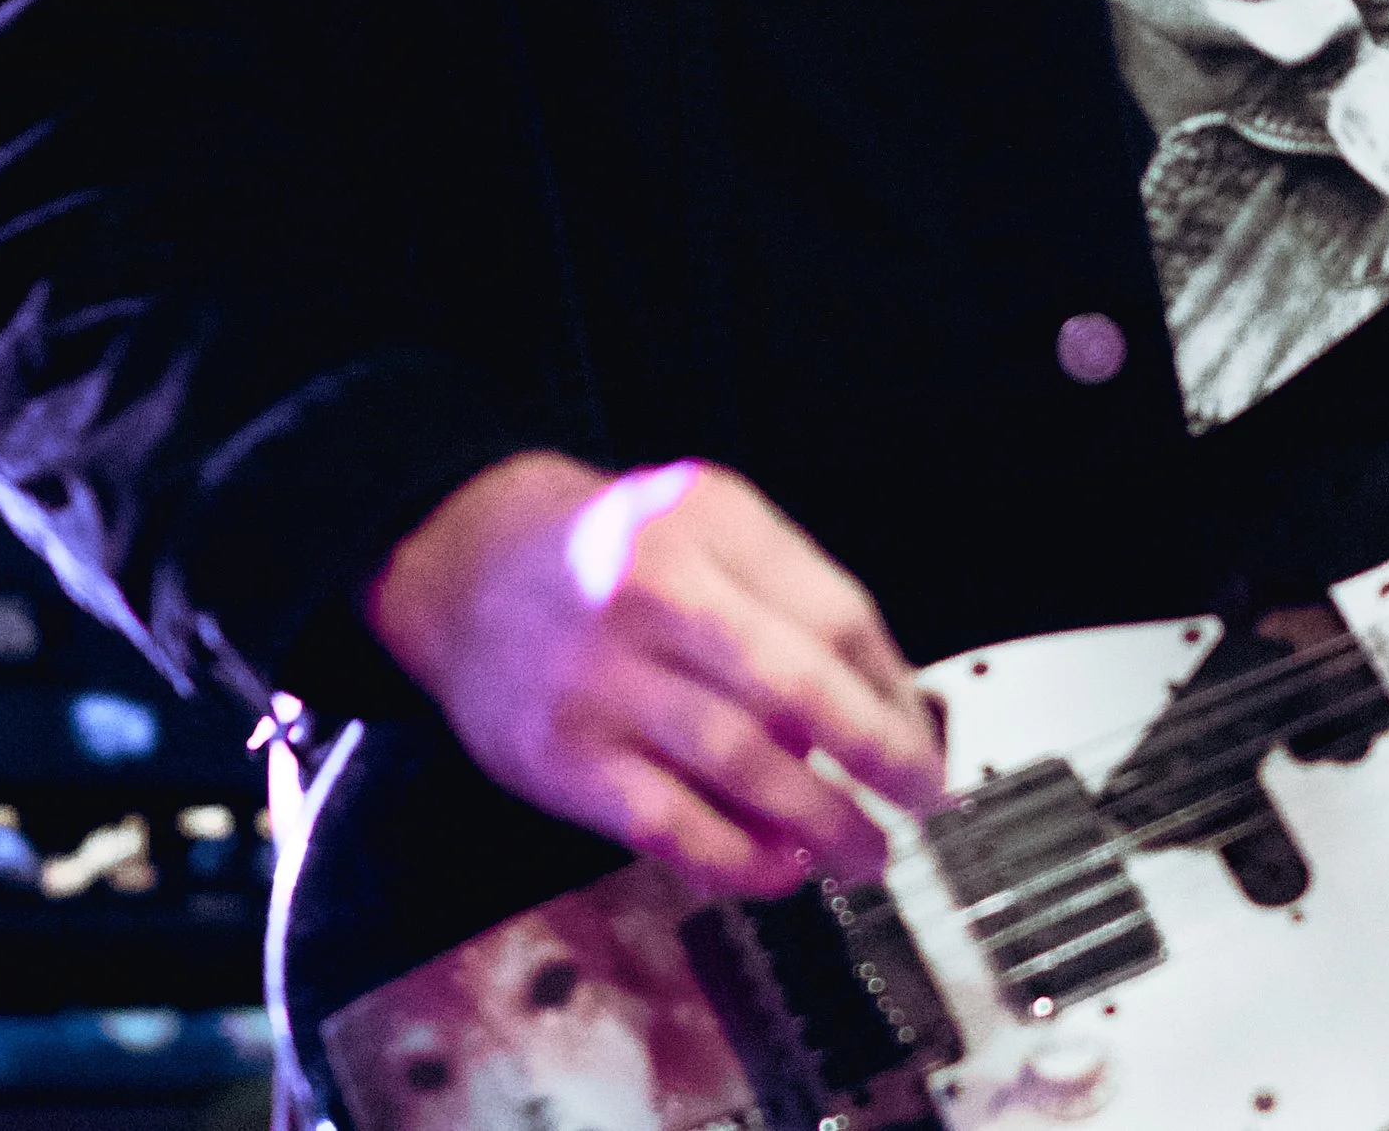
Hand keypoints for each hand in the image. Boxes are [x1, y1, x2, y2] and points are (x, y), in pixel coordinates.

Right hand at [362, 452, 945, 896]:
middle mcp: (656, 588)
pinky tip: (781, 868)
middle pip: (796, 685)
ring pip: (743, 763)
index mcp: (708, 519)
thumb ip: (784, 591)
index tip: (923, 735)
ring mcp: (604, 677)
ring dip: (823, 820)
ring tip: (865, 851)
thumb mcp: (702, 522)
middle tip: (924, 798)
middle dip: (879, 754)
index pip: (834, 611)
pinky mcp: (564, 757)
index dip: (894, 687)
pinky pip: (672, 825)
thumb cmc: (609, 549)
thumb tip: (884, 699)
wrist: (463, 562)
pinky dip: (741, 858)